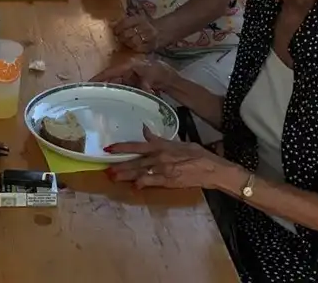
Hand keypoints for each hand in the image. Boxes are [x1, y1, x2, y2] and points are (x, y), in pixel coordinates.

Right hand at [93, 55, 181, 93]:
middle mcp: (126, 69)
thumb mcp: (153, 77)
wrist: (170, 77)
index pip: (111, 71)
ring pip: (115, 83)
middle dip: (101, 85)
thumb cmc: (161, 72)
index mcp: (129, 64)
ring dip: (109, 91)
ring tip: (98, 99)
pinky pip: (121, 87)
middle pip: (110, 77)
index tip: (89, 83)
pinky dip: (117, 93)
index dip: (100, 77)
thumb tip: (144, 91)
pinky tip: (112, 100)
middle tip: (90, 95)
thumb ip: (147, 84)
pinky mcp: (130, 82)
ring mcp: (128, 75)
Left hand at [107, 128, 227, 190]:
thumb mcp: (178, 142)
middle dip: (120, 166)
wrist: (210, 169)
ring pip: (139, 173)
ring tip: (113, 178)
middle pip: (134, 161)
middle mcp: (158, 157)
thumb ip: (159, 138)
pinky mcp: (168, 181)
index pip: (136, 145)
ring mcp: (162, 170)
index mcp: (160, 146)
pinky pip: (151, 183)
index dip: (121, 147)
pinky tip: (133, 186)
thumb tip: (145, 130)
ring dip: (126, 176)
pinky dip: (141, 184)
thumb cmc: (197, 154)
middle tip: (106, 169)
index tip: (108, 149)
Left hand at [112, 11, 164, 52]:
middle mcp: (144, 27)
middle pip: (128, 33)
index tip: (115, 31)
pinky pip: (140, 49)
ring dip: (127, 43)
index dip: (118, 28)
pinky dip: (135, 49)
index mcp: (140, 18)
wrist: (168, 28)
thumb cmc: (151, 23)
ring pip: (133, 42)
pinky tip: (134, 47)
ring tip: (126, 43)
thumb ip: (127, 22)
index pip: (125, 23)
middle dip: (122, 37)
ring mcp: (149, 37)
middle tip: (119, 39)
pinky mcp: (152, 46)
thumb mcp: (140, 19)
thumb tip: (112, 25)